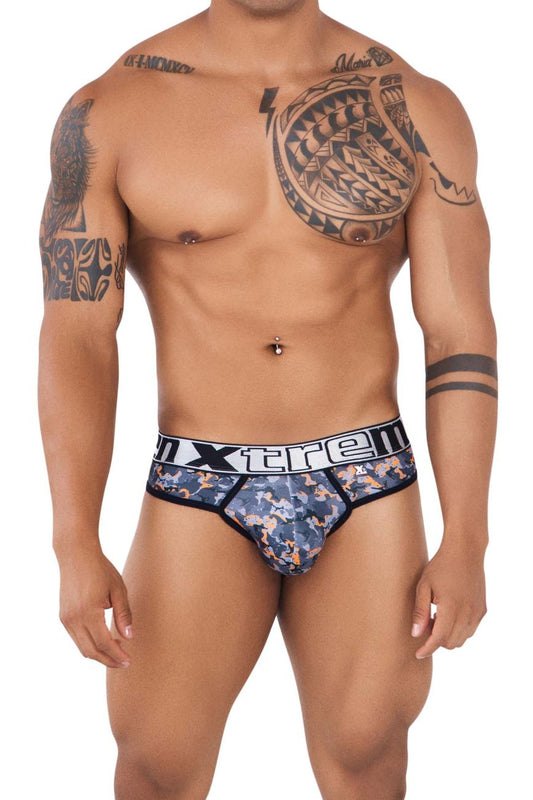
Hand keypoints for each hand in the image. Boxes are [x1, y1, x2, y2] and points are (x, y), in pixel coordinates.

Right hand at [57, 539, 132, 667]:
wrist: (76, 555)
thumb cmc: (100, 569)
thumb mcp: (118, 589)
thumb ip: (123, 614)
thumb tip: (129, 637)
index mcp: (89, 612)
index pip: (104, 643)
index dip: (117, 655)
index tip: (128, 660)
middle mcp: (74, 619)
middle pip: (91, 651)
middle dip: (108, 660)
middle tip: (123, 662)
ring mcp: (66, 619)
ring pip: (82, 647)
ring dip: (99, 654)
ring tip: (116, 652)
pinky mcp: (63, 616)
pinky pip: (76, 638)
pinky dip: (90, 644)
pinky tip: (103, 640)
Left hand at [411, 537, 486, 658]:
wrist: (465, 551)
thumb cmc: (440, 566)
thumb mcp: (423, 586)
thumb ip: (420, 612)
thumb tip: (416, 634)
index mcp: (451, 608)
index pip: (439, 639)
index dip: (427, 648)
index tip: (418, 653)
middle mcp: (468, 613)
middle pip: (451, 643)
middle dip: (436, 640)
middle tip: (426, 623)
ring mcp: (477, 612)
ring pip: (462, 639)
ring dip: (448, 636)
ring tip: (436, 616)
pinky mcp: (482, 609)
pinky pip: (470, 630)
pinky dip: (459, 630)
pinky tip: (449, 614)